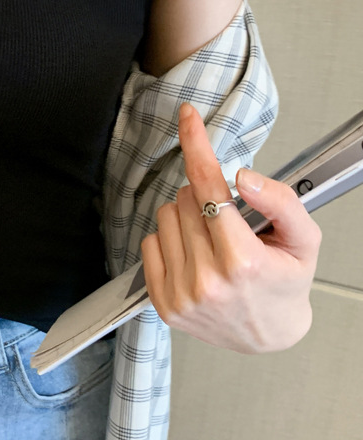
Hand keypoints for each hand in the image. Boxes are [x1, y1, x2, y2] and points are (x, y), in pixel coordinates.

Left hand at [140, 101, 321, 352]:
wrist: (267, 336)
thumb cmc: (285, 283)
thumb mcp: (303, 240)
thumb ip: (281, 201)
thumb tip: (242, 176)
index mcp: (242, 261)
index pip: (208, 186)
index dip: (196, 145)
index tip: (187, 116)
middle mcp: (207, 279)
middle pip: (185, 197)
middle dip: (204, 197)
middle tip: (227, 222)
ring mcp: (181, 294)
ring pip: (165, 215)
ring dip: (186, 218)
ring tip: (211, 242)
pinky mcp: (162, 302)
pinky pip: (149, 242)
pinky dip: (169, 240)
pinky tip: (193, 257)